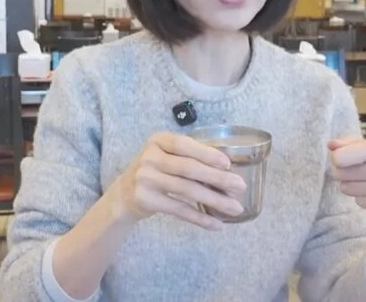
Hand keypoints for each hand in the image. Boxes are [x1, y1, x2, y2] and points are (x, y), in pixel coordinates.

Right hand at [107, 132, 246, 230]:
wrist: (124, 194)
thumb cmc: (155, 170)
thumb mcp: (166, 155)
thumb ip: (189, 157)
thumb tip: (228, 170)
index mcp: (158, 140)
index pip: (185, 145)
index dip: (207, 154)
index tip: (228, 164)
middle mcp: (149, 158)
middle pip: (189, 169)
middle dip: (218, 179)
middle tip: (240, 187)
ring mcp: (146, 179)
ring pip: (187, 191)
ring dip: (214, 200)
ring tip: (235, 207)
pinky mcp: (146, 200)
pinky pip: (179, 210)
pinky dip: (200, 218)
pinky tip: (216, 224)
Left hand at [328, 138, 365, 221]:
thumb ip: (350, 143)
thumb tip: (330, 145)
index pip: (344, 155)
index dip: (336, 159)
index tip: (339, 160)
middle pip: (342, 174)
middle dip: (341, 174)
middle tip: (353, 173)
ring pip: (350, 189)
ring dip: (351, 187)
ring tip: (365, 183)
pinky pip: (360, 202)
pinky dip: (362, 199)